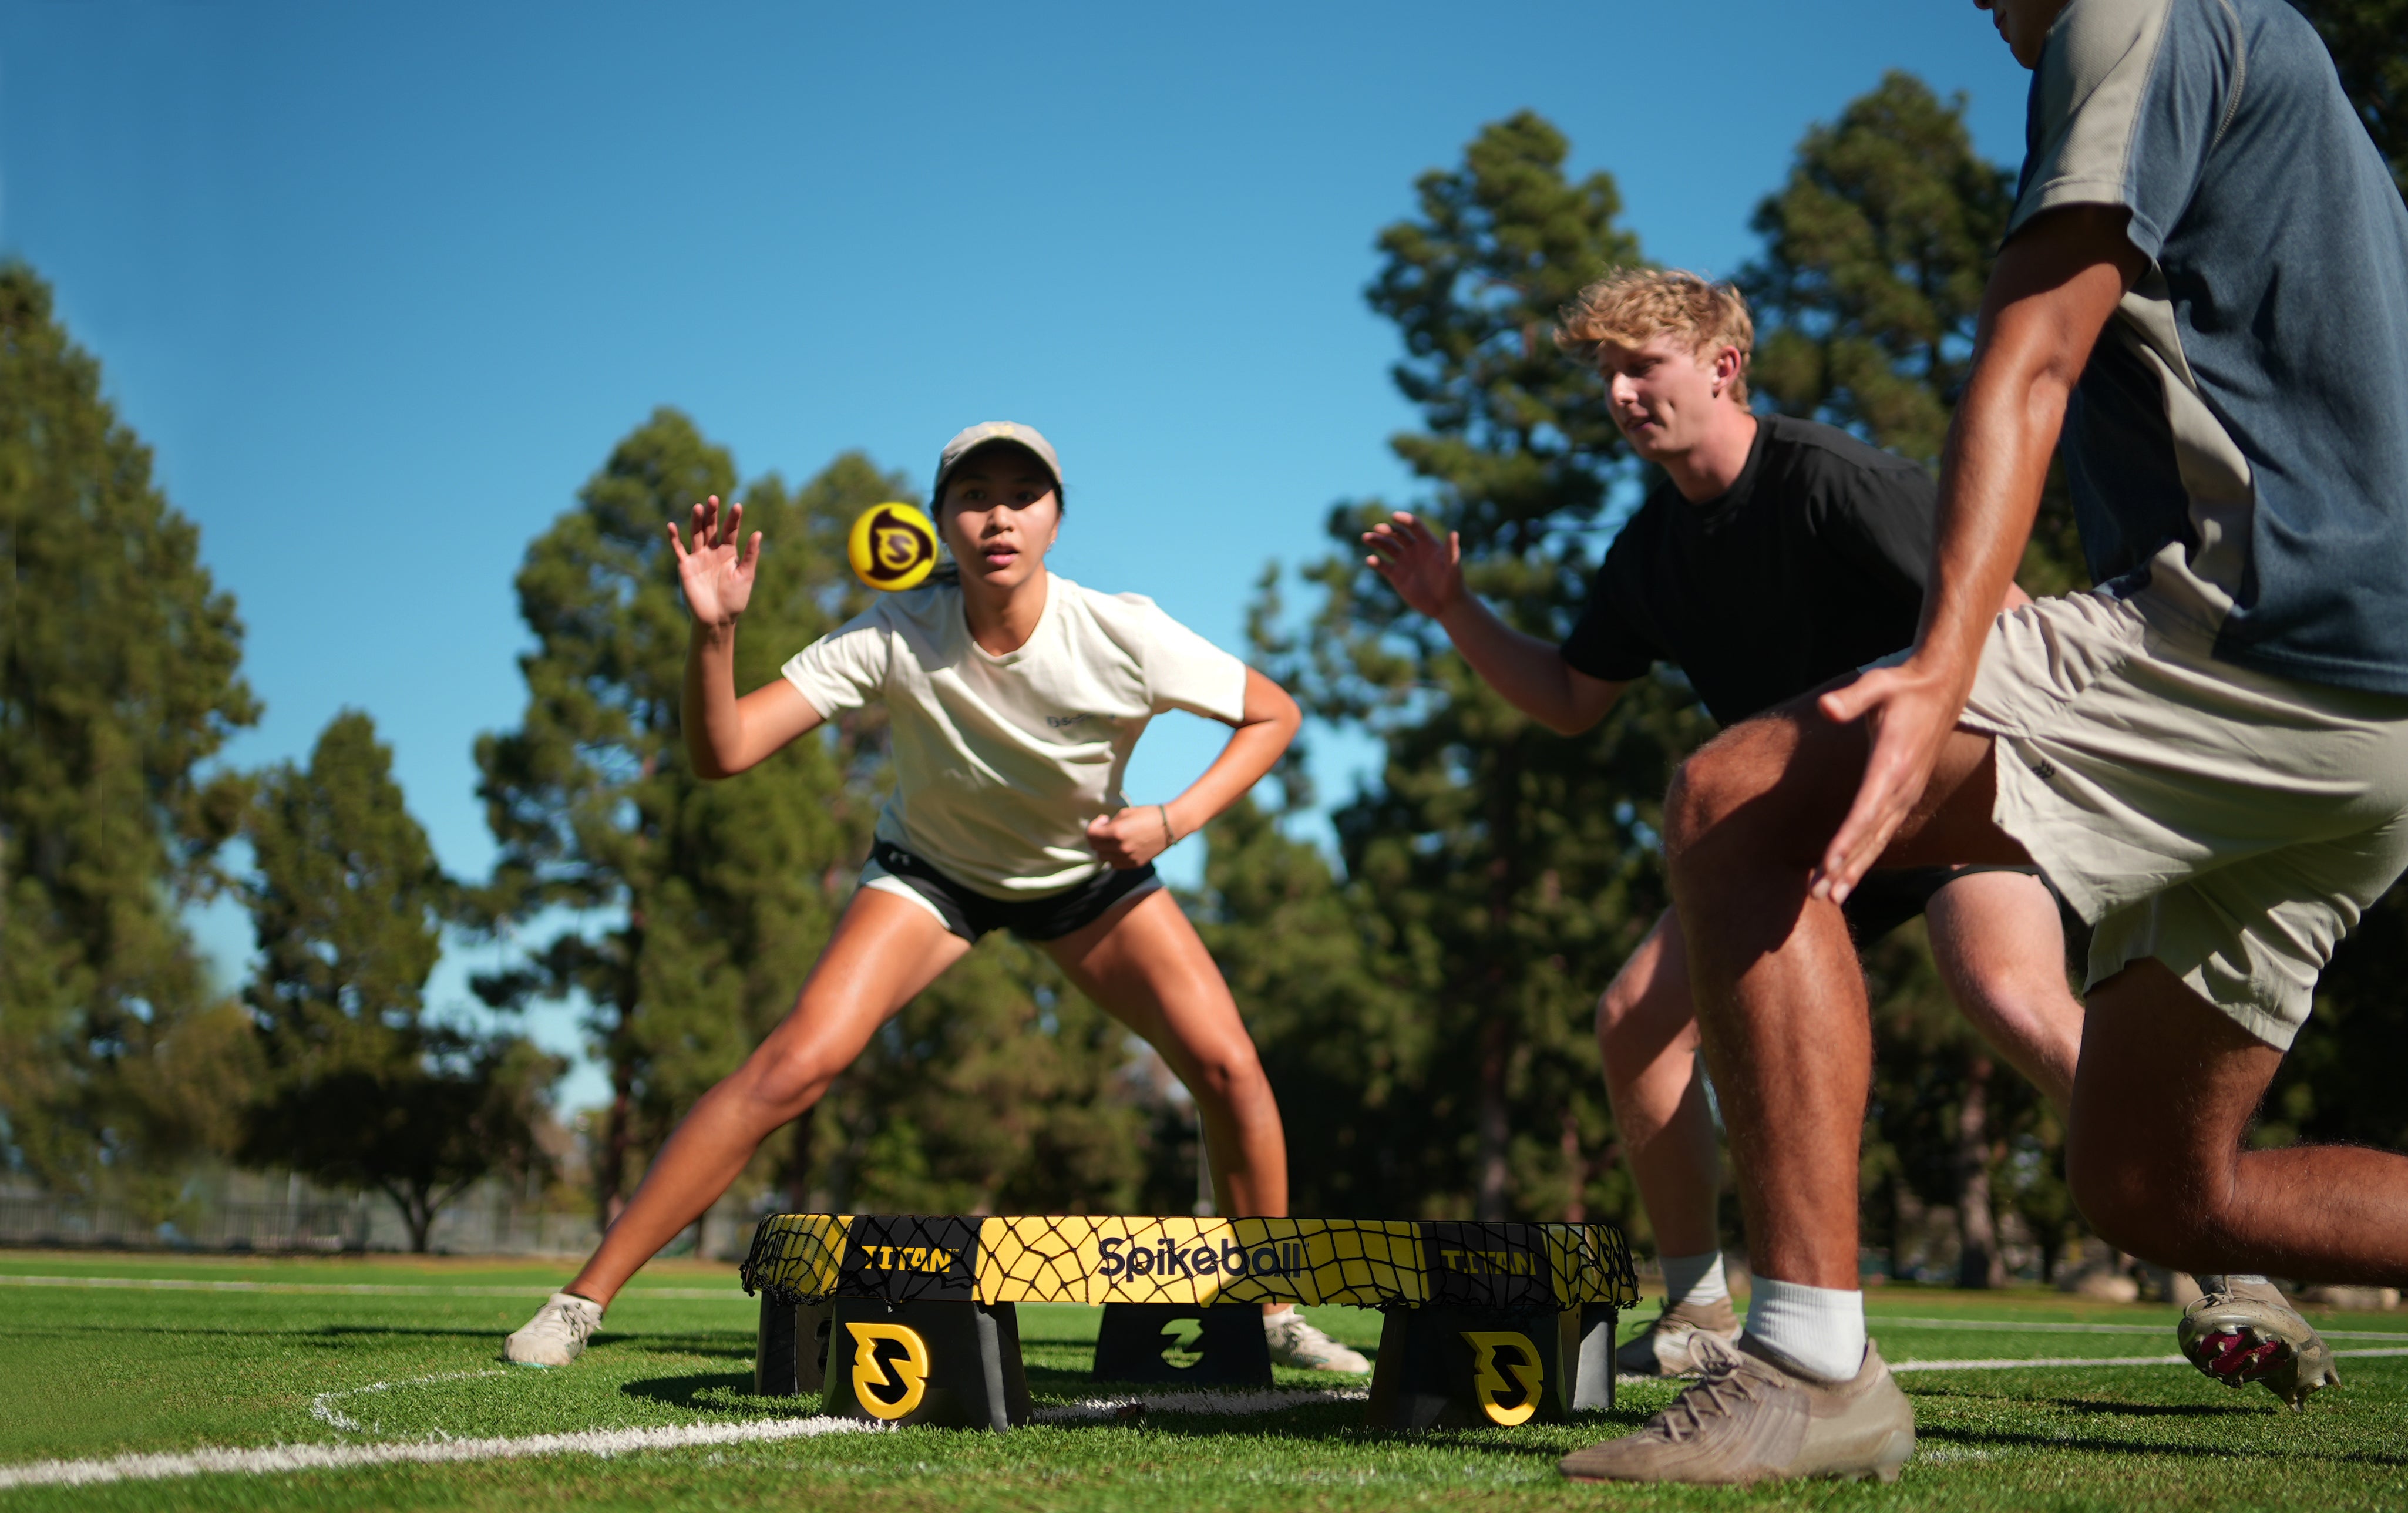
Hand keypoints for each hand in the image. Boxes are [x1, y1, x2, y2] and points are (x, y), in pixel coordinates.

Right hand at [666, 496, 760, 628]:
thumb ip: (750, 555)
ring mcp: (698, 558)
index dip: (733, 518)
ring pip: (696, 534)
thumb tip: (758, 532)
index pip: (730, 530)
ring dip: (697, 521)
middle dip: (713, 514)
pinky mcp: (685, 566)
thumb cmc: (734, 599)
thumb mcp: (746, 575)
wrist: (717, 619)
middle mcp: (712, 551)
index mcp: (728, 552)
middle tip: (714, 499)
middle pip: (711, 527)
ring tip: (699, 507)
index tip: (738, 506)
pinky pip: (678, 549)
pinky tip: (671, 525)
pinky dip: (674, 538)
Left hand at [1086, 806, 1174, 869]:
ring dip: (1104, 848)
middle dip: (1097, 837)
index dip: (1094, 825)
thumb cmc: (1149, 815)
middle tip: (1107, 828)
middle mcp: (1120, 848)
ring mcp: (1128, 858)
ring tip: (1114, 839)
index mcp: (1117, 832)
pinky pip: (1115, 864)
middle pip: (1095, 847)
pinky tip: (1121, 847)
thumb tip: (1101, 830)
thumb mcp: (1125, 813)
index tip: (1103, 820)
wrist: (1171, 826)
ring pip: (1103, 857)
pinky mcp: (1135, 864)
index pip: (1091, 834)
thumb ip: (1109, 823)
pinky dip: (1113, 856)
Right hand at [1363, 512, 1465, 618]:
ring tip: (1366, 537)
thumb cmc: (1453, 584)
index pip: (1414, 526)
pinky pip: (1383, 565)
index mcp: (1427, 543)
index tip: (1394, 516)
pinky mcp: (1396, 575)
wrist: (1445, 605)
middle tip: (1376, 528)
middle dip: (1387, 530)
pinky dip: (1375, 562)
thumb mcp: (1453, 568)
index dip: (1404, 519)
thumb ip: (1452, 551)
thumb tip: (1453, 533)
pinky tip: (1370, 560)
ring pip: (1387, 547)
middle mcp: (1414, 549)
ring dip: (1377, 541)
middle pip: (1397, 534)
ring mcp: (1404, 561)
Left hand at [1810, 654, 1974, 901]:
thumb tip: (1825, 707)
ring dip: (1854, 868)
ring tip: (1830, 895)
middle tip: (1820, 894)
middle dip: (1845, 866)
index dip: (1848, 838)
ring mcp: (1906, 793)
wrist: (1942, 687)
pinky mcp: (1905, 794)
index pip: (1867, 809)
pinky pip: (1883, 831)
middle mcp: (1902, 786)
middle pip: (1870, 835)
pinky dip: (1865, 853)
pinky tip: (1848, 872)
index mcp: (1892, 764)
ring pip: (1877, 839)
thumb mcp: (1878, 683)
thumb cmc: (1903, 686)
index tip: (1829, 863)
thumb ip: (1852, 698)